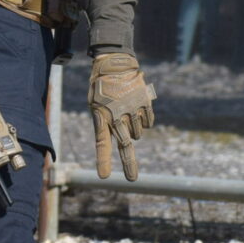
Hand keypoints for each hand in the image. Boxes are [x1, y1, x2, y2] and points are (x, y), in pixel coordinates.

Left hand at [88, 52, 155, 180]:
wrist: (114, 63)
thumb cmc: (101, 87)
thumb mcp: (95, 105)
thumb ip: (105, 123)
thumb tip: (125, 141)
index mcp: (100, 116)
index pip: (101, 143)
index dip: (103, 160)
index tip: (104, 177)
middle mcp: (117, 115)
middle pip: (124, 145)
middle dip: (128, 164)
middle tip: (132, 179)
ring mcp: (132, 110)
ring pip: (138, 134)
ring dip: (133, 129)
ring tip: (125, 112)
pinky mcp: (144, 104)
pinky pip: (148, 124)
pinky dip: (143, 121)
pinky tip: (136, 108)